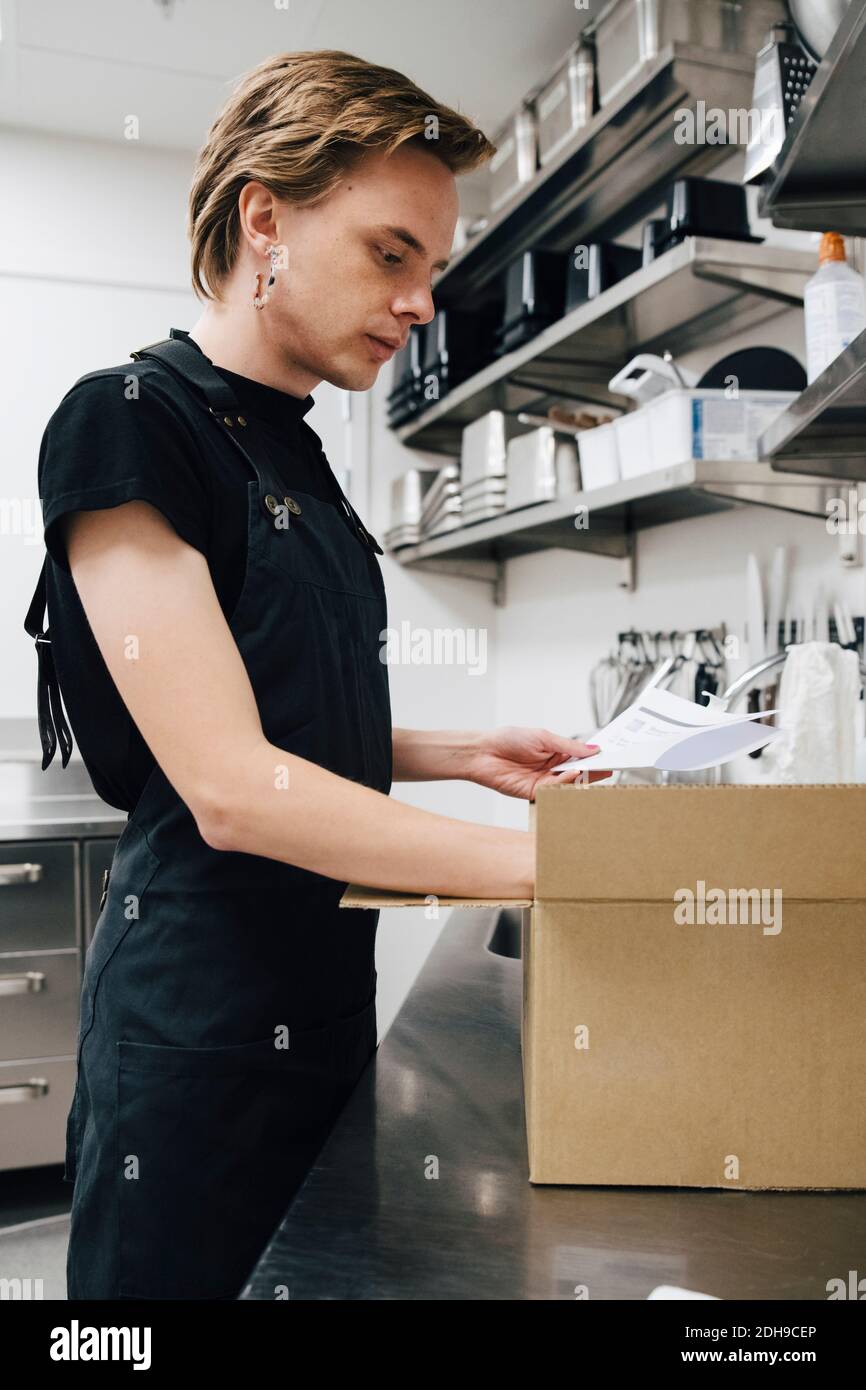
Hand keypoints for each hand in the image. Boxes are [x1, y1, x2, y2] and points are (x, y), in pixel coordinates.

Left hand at [464, 726, 610, 800]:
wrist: (483, 752)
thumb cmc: (509, 740)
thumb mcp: (543, 737)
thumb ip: (568, 746)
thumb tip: (594, 749)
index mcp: (557, 752)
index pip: (582, 757)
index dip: (596, 757)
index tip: (612, 755)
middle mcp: (553, 768)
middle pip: (580, 772)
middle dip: (595, 770)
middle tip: (611, 767)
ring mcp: (545, 781)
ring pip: (570, 784)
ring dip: (583, 778)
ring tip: (596, 770)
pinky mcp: (535, 793)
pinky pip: (555, 790)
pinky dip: (566, 783)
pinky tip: (574, 774)